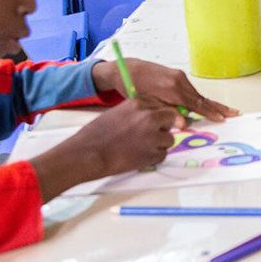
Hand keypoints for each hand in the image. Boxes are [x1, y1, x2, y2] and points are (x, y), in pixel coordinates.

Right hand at [30, 98, 182, 199]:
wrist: (88, 153)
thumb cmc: (98, 133)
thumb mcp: (119, 112)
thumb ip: (138, 112)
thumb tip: (155, 116)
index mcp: (139, 104)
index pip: (163, 105)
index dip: (159, 116)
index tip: (154, 122)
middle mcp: (150, 117)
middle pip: (172, 119)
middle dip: (164, 127)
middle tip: (150, 135)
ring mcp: (153, 136)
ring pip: (169, 139)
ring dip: (159, 144)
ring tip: (141, 147)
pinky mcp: (153, 154)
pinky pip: (163, 155)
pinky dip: (154, 157)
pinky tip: (138, 156)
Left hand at [92, 59, 238, 121]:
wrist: (129, 68)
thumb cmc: (135, 88)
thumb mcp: (149, 104)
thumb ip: (168, 113)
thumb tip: (184, 124)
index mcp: (173, 89)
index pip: (196, 104)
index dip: (210, 112)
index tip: (221, 118)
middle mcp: (180, 80)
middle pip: (202, 98)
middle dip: (218, 107)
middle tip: (234, 112)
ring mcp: (180, 76)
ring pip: (196, 95)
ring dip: (208, 104)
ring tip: (224, 112)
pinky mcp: (177, 75)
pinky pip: (191, 91)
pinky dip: (198, 99)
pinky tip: (206, 105)